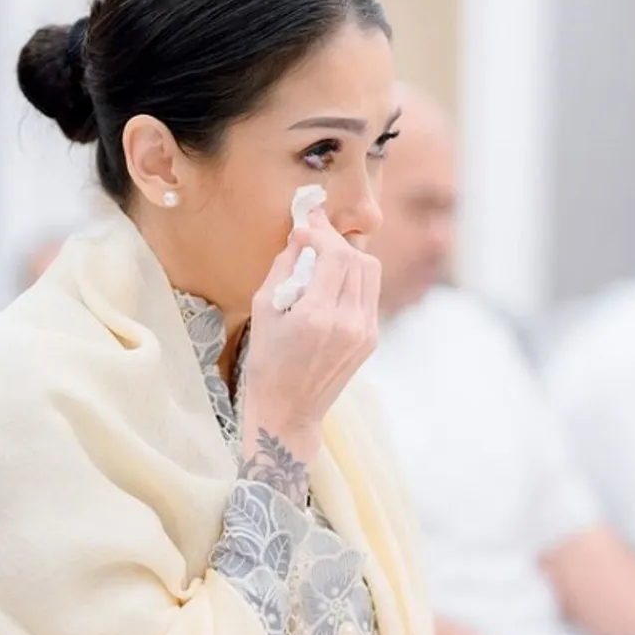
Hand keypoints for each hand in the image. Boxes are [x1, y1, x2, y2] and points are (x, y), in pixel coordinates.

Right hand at [239, 211, 381, 490]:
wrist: (289, 410)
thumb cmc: (267, 361)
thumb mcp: (263, 309)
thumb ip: (285, 266)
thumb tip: (301, 233)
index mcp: (319, 317)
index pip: (336, 255)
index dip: (322, 232)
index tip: (305, 224)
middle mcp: (349, 323)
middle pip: (358, 259)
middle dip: (336, 242)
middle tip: (313, 237)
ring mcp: (365, 332)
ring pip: (370, 272)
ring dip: (348, 258)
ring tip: (323, 259)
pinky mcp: (371, 339)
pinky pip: (369, 293)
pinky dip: (353, 279)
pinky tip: (330, 283)